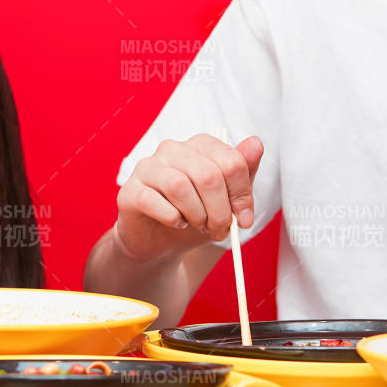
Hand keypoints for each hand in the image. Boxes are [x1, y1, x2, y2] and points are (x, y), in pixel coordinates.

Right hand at [113, 133, 264, 263]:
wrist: (160, 243)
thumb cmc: (195, 216)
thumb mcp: (226, 199)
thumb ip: (242, 172)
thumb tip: (256, 143)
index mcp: (199, 145)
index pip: (231, 161)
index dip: (242, 195)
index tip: (243, 220)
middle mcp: (172, 149)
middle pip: (207, 175)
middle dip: (220, 211)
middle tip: (219, 230)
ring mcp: (147, 168)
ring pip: (180, 186)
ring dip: (197, 216)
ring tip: (198, 227)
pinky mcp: (130, 191)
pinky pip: (154, 201)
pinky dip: (172, 218)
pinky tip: (176, 224)